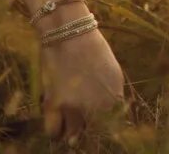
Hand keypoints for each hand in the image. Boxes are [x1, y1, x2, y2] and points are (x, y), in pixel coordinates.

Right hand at [40, 25, 124, 142]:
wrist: (68, 31)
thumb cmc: (93, 50)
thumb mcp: (113, 74)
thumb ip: (113, 99)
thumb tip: (110, 119)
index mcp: (114, 99)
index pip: (112, 131)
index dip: (105, 133)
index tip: (99, 132)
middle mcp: (97, 107)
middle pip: (92, 136)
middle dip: (89, 134)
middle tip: (84, 128)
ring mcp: (75, 107)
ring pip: (72, 138)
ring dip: (72, 135)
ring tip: (70, 129)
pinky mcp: (54, 104)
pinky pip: (53, 131)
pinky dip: (56, 131)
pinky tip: (58, 125)